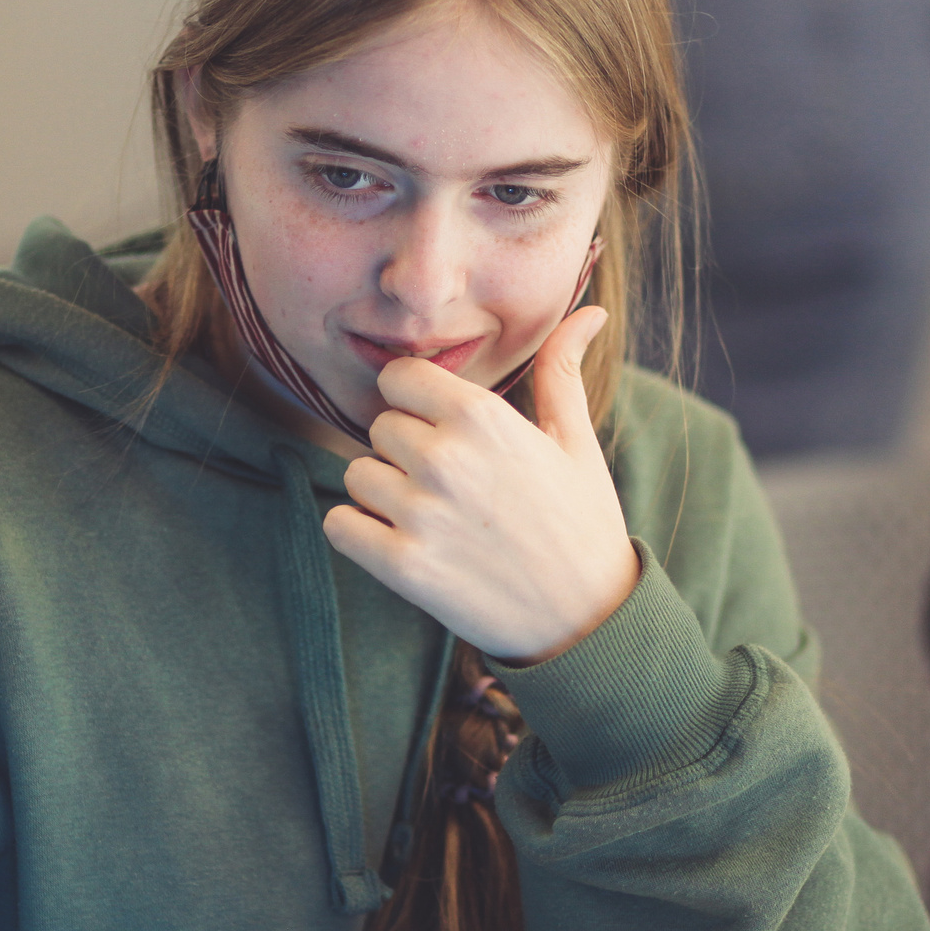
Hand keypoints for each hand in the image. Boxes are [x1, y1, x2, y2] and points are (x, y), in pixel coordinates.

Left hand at [324, 306, 637, 664]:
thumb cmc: (584, 523)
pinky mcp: (402, 566)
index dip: (416, 404)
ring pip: (356, 475)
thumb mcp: (576, 440)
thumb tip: (590, 310)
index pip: (399, 378)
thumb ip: (562, 370)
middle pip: (379, 428)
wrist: (589, 620)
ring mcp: (420, 513)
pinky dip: (359, 533)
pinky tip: (400, 542)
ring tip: (430, 517)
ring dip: (381, 494)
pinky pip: (340, 525)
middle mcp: (444, 457)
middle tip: (449, 487)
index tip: (440, 431)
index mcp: (483, 417)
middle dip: (404, 453)